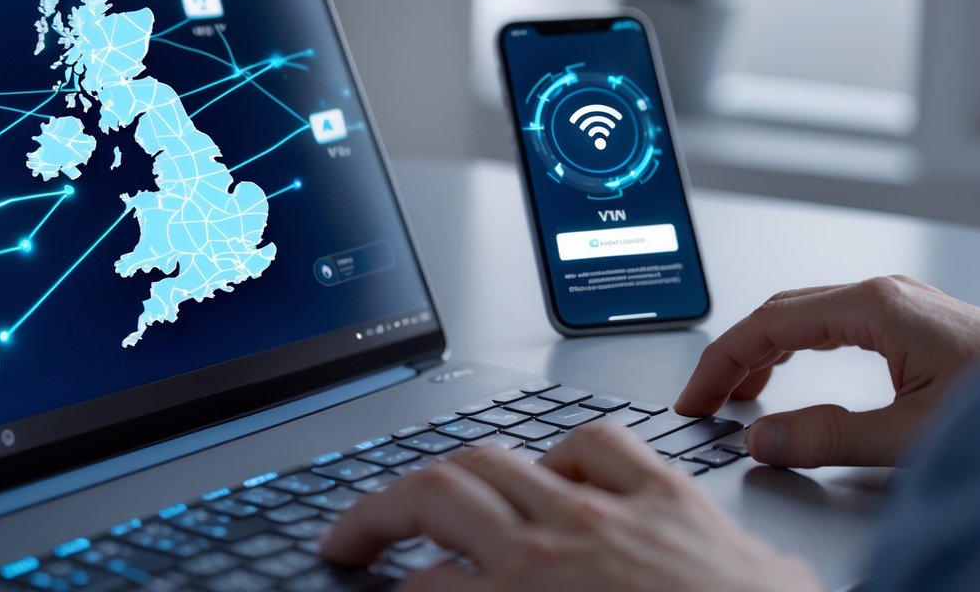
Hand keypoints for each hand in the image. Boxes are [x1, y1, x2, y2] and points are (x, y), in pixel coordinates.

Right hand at [319, 425, 818, 591]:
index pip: (421, 583)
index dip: (383, 583)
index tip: (371, 588)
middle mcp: (554, 547)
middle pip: (433, 497)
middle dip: (377, 512)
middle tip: (353, 531)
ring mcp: (608, 509)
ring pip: (496, 458)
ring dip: (450, 471)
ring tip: (432, 486)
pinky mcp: (668, 495)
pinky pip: (597, 443)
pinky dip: (560, 449)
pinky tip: (552, 466)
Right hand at [675, 275, 979, 467]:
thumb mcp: (912, 434)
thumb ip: (829, 436)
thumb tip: (763, 437)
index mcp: (874, 307)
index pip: (766, 325)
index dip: (719, 364)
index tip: (694, 399)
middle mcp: (882, 295)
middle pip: (778, 312)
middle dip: (732, 356)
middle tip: (702, 399)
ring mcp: (898, 305)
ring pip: (803, 314)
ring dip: (762, 351)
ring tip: (736, 393)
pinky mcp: (912, 323)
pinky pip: (831, 323)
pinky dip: (795, 349)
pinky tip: (788, 375)